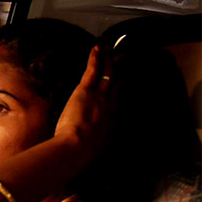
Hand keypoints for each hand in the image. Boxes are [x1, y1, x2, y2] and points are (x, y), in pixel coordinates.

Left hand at [54, 46, 116, 160]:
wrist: (77, 149)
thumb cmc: (82, 154)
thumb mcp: (93, 151)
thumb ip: (94, 147)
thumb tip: (89, 153)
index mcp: (112, 122)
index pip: (117, 102)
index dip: (120, 90)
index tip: (123, 83)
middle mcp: (110, 107)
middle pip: (117, 85)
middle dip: (119, 72)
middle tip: (124, 59)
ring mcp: (99, 98)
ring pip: (107, 75)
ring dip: (109, 61)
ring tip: (111, 50)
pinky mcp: (86, 91)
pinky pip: (93, 70)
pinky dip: (96, 58)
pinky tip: (97, 47)